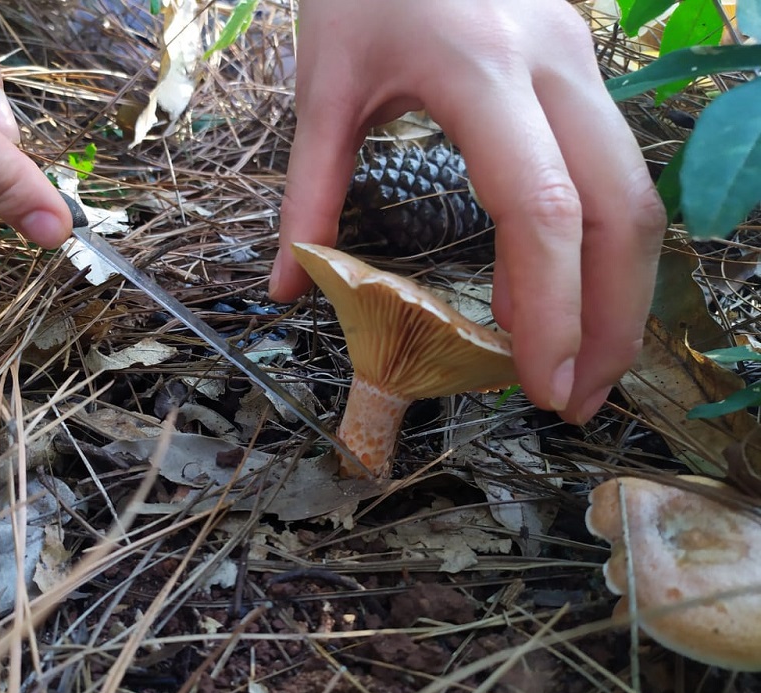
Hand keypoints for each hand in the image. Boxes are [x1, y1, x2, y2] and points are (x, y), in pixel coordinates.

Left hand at [272, 0, 665, 424]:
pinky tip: (576, 292)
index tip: (540, 387)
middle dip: (612, 318)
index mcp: (481, 69)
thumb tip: (288, 288)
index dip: (552, 308)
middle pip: (621, 209)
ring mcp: (582, 58)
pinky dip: (606, 245)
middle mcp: (555, 64)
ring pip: (637, 191)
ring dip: (623, 289)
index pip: (542, 207)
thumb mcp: (323, 83)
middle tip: (576, 401)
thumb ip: (310, 190)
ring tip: (585, 365)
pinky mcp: (584, 65)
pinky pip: (618, 168)